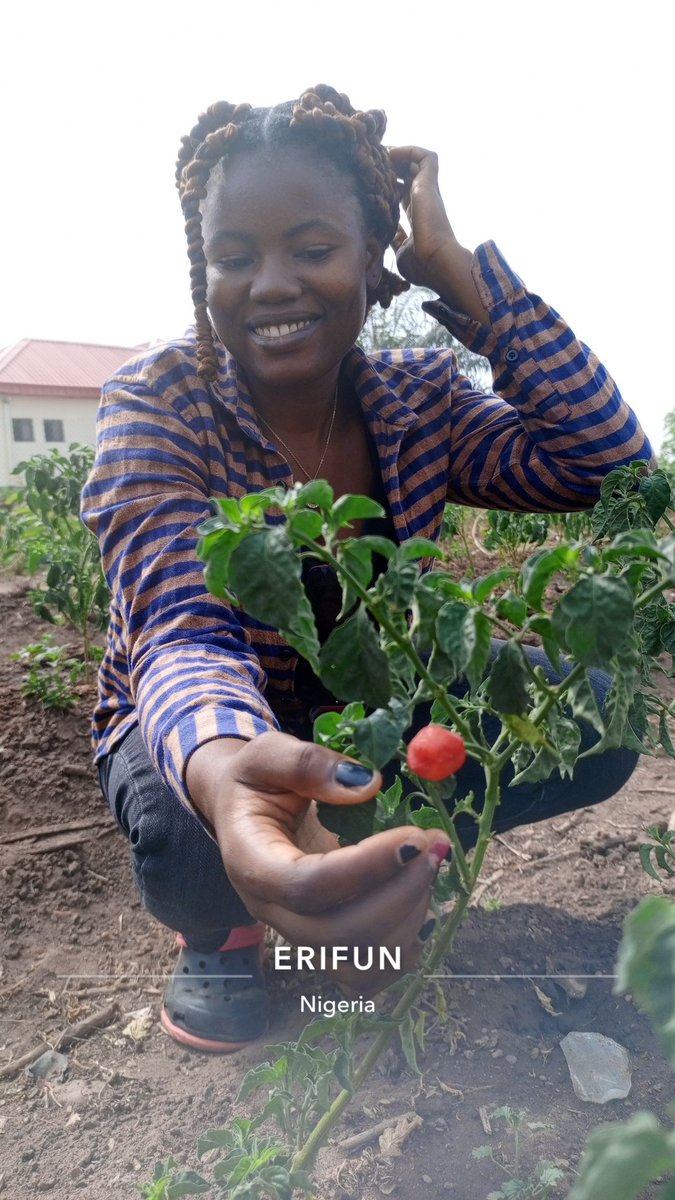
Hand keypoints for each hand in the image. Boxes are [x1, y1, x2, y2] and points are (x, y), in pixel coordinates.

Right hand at [186, 732, 449, 996]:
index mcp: (251, 862)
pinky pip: (370, 973)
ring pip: (359, 965)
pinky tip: (418, 896)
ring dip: (409, 919)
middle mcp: (271, 911)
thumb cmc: (258, 781)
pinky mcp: (327, 947)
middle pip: (336, 936)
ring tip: (430, 864)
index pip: (306, 886)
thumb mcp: (268, 753)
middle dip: (399, 895)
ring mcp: (299, 936)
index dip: (366, 868)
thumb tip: (367, 787)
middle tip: (434, 847)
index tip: (413, 837)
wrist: (244, 811)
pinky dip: (405, 945)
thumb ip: (308, 764)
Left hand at [388, 145, 488, 323]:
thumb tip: (386, 235)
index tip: (371, 182)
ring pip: (416, 161)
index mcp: (417, 216)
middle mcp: (423, 200)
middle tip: (371, 164)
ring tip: (379, 155)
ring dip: (397, 155)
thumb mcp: (401, 251)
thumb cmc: (421, 264)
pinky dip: (408, 150)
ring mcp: (428, 190)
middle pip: (407, 174)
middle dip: (389, 167)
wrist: (436, 262)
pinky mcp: (430, 183)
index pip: (402, 193)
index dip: (388, 185)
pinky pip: (424, 156)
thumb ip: (394, 240)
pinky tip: (390, 153)